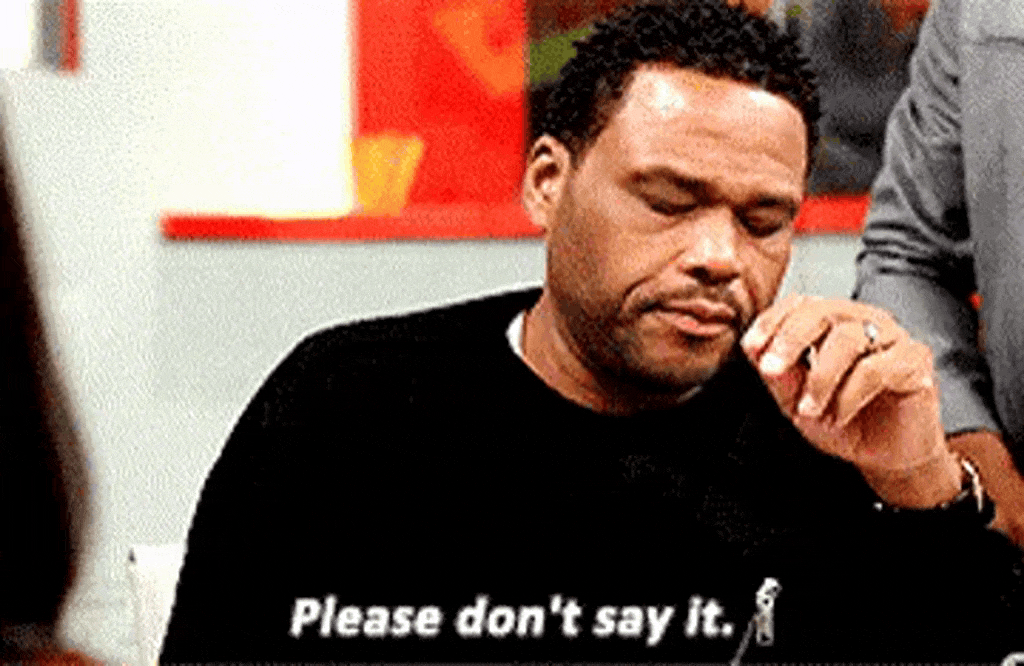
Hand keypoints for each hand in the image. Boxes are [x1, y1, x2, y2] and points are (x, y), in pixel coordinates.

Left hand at [740, 294, 959, 507]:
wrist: (887, 457)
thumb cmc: (845, 423)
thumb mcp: (799, 403)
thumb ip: (780, 377)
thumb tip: (757, 352)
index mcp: (832, 324)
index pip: (799, 304)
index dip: (772, 320)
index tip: (751, 346)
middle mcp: (863, 321)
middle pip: (822, 311)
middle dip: (790, 340)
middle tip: (771, 370)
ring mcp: (892, 337)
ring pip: (847, 338)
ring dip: (820, 378)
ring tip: (810, 409)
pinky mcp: (915, 360)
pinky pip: (875, 369)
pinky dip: (849, 396)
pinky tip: (840, 416)